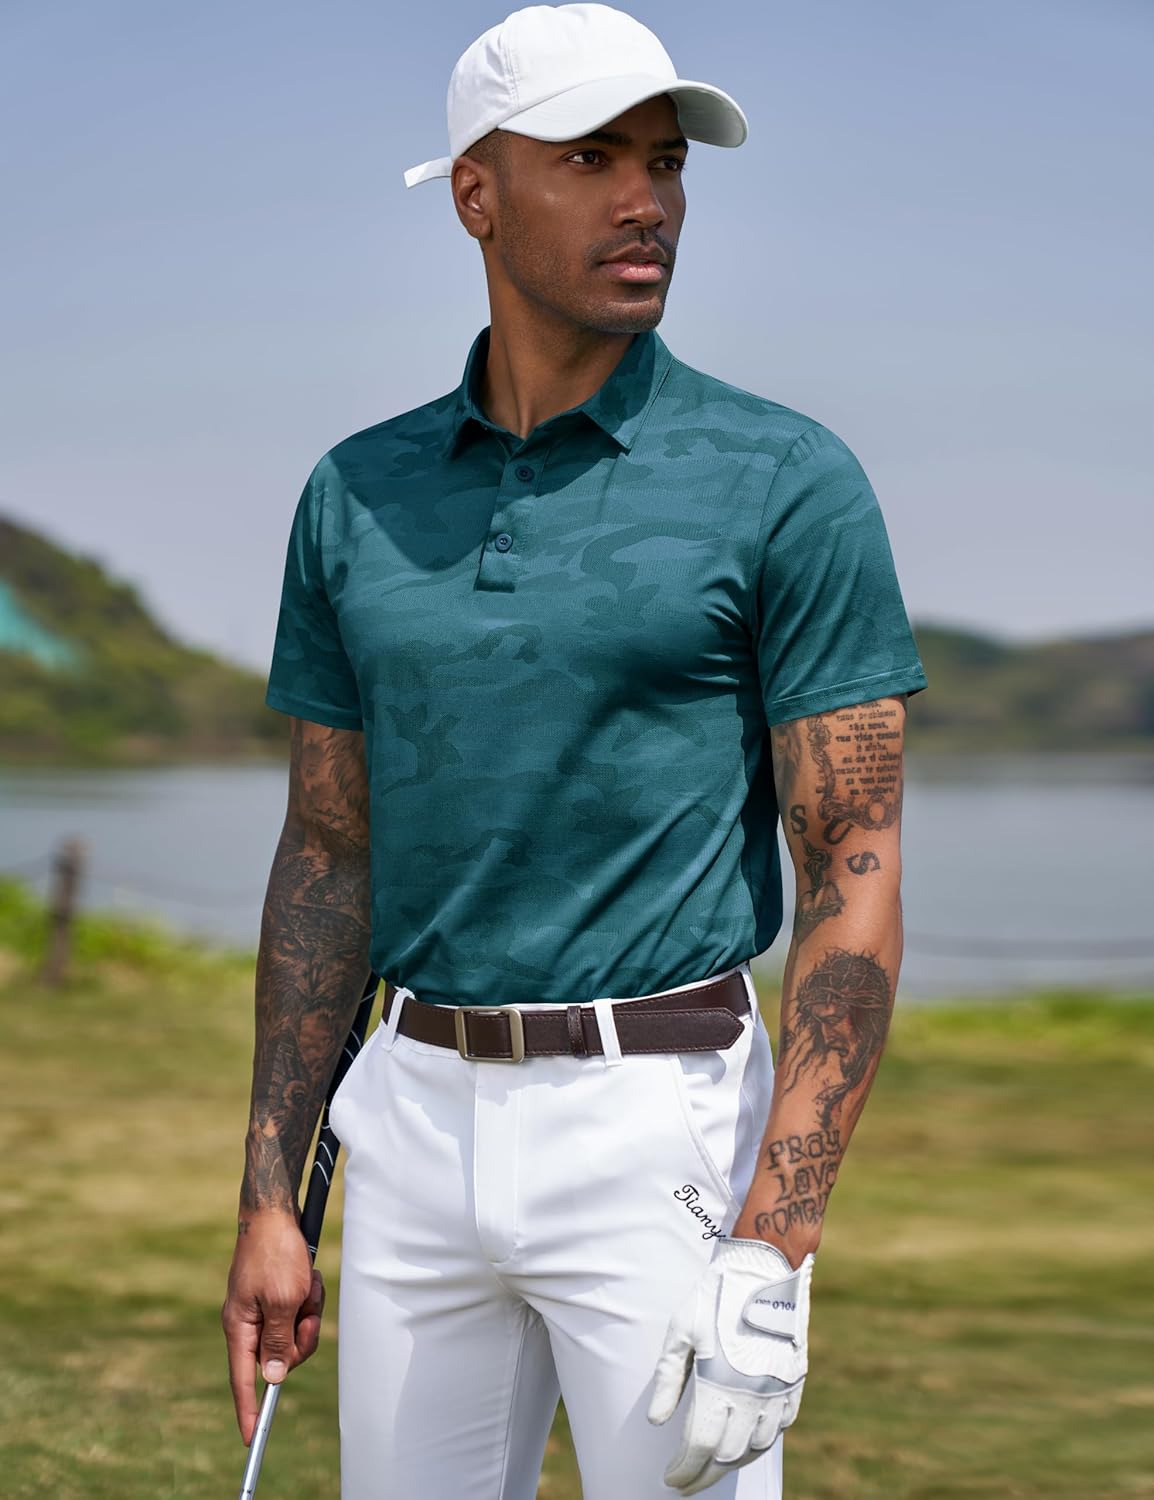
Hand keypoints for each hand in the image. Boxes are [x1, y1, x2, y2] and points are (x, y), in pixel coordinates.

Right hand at [221, 1212, 325, 1444]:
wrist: (275, 1210)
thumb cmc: (276, 1252)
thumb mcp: (283, 1300)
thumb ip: (278, 1342)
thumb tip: (270, 1378)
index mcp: (240, 1326)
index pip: (242, 1378)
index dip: (248, 1408)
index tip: (251, 1438)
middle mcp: (248, 1320)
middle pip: (279, 1355)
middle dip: (301, 1335)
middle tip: (307, 1309)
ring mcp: (262, 1306)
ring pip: (294, 1331)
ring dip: (308, 1310)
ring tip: (308, 1282)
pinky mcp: (276, 1292)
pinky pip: (299, 1309)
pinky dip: (309, 1296)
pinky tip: (310, 1275)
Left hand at [647, 1237, 813, 1495]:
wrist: (764, 1265)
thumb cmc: (715, 1294)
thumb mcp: (681, 1329)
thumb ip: (668, 1378)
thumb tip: (656, 1421)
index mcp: (721, 1382)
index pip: (700, 1446)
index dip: (684, 1470)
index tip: (671, 1480)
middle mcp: (754, 1394)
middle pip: (727, 1455)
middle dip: (704, 1473)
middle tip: (687, 1479)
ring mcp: (779, 1389)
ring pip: (756, 1447)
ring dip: (732, 1461)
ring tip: (712, 1464)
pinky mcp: (796, 1380)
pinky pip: (781, 1427)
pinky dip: (761, 1442)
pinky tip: (746, 1441)